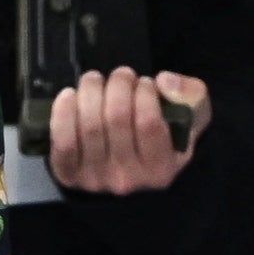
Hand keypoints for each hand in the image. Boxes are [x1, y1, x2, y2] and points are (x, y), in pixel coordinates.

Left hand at [46, 68, 208, 196]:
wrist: (129, 176)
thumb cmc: (161, 142)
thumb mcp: (190, 121)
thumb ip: (191, 96)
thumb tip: (164, 81)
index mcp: (161, 169)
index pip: (150, 123)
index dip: (145, 93)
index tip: (146, 83)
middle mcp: (129, 179)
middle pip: (116, 118)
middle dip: (118, 85)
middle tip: (122, 75)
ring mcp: (96, 179)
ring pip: (89, 124)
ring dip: (90, 90)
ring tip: (95, 80)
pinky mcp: (69, 174)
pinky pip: (62, 140)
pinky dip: (63, 112)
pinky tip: (70, 95)